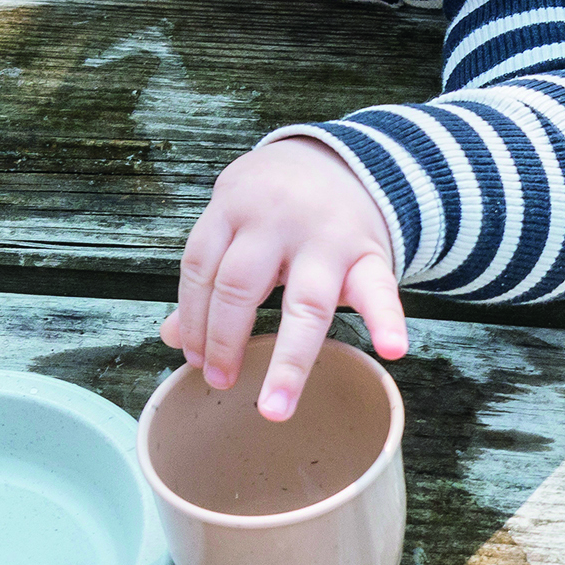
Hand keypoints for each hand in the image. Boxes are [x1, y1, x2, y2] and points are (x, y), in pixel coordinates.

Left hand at [165, 138, 409, 420]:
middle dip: (225, 341)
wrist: (343, 158)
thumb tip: (172, 337)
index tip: (194, 359)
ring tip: (276, 406)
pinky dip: (388, 321)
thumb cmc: (277, 200)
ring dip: (290, 360)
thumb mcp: (235, 220)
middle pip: (240, 286)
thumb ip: (208, 274)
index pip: (202, 269)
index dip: (193, 318)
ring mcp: (327, 238)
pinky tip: (392, 349)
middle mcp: (278, 221)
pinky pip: (381, 289)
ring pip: (305, 303)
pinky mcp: (370, 252)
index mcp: (235, 208)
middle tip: (219, 383)